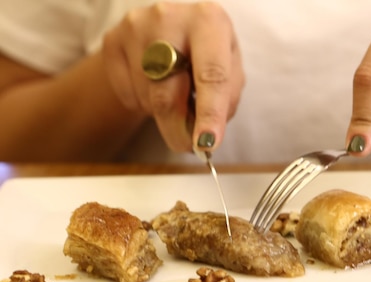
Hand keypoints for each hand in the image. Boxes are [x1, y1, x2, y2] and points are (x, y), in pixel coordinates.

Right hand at [102, 1, 244, 153]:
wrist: (170, 27)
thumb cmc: (207, 52)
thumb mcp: (229, 67)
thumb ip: (225, 100)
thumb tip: (205, 139)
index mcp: (208, 21)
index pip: (211, 75)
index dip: (209, 114)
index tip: (206, 143)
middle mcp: (169, 18)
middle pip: (168, 94)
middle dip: (178, 130)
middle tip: (187, 146)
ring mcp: (135, 27)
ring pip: (148, 98)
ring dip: (164, 114)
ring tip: (176, 97)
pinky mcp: (112, 40)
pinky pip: (127, 95)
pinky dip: (143, 104)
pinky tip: (154, 87)